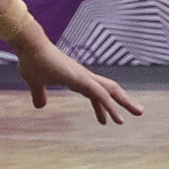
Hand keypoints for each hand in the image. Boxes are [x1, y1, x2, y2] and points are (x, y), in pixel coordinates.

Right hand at [14, 35, 141, 123]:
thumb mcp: (35, 83)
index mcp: (76, 78)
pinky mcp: (80, 79)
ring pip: (110, 91)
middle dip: (124, 101)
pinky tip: (118, 117)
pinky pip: (100, 95)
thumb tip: (40, 105)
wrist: (29, 47)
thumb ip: (39, 94)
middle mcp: (84, 76)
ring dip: (125, 102)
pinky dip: (110, 105)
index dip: (102, 107)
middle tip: (138, 111)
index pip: (95, 93)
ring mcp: (84, 76)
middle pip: (110, 89)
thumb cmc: (32, 61)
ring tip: (138, 112)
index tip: (105, 121)